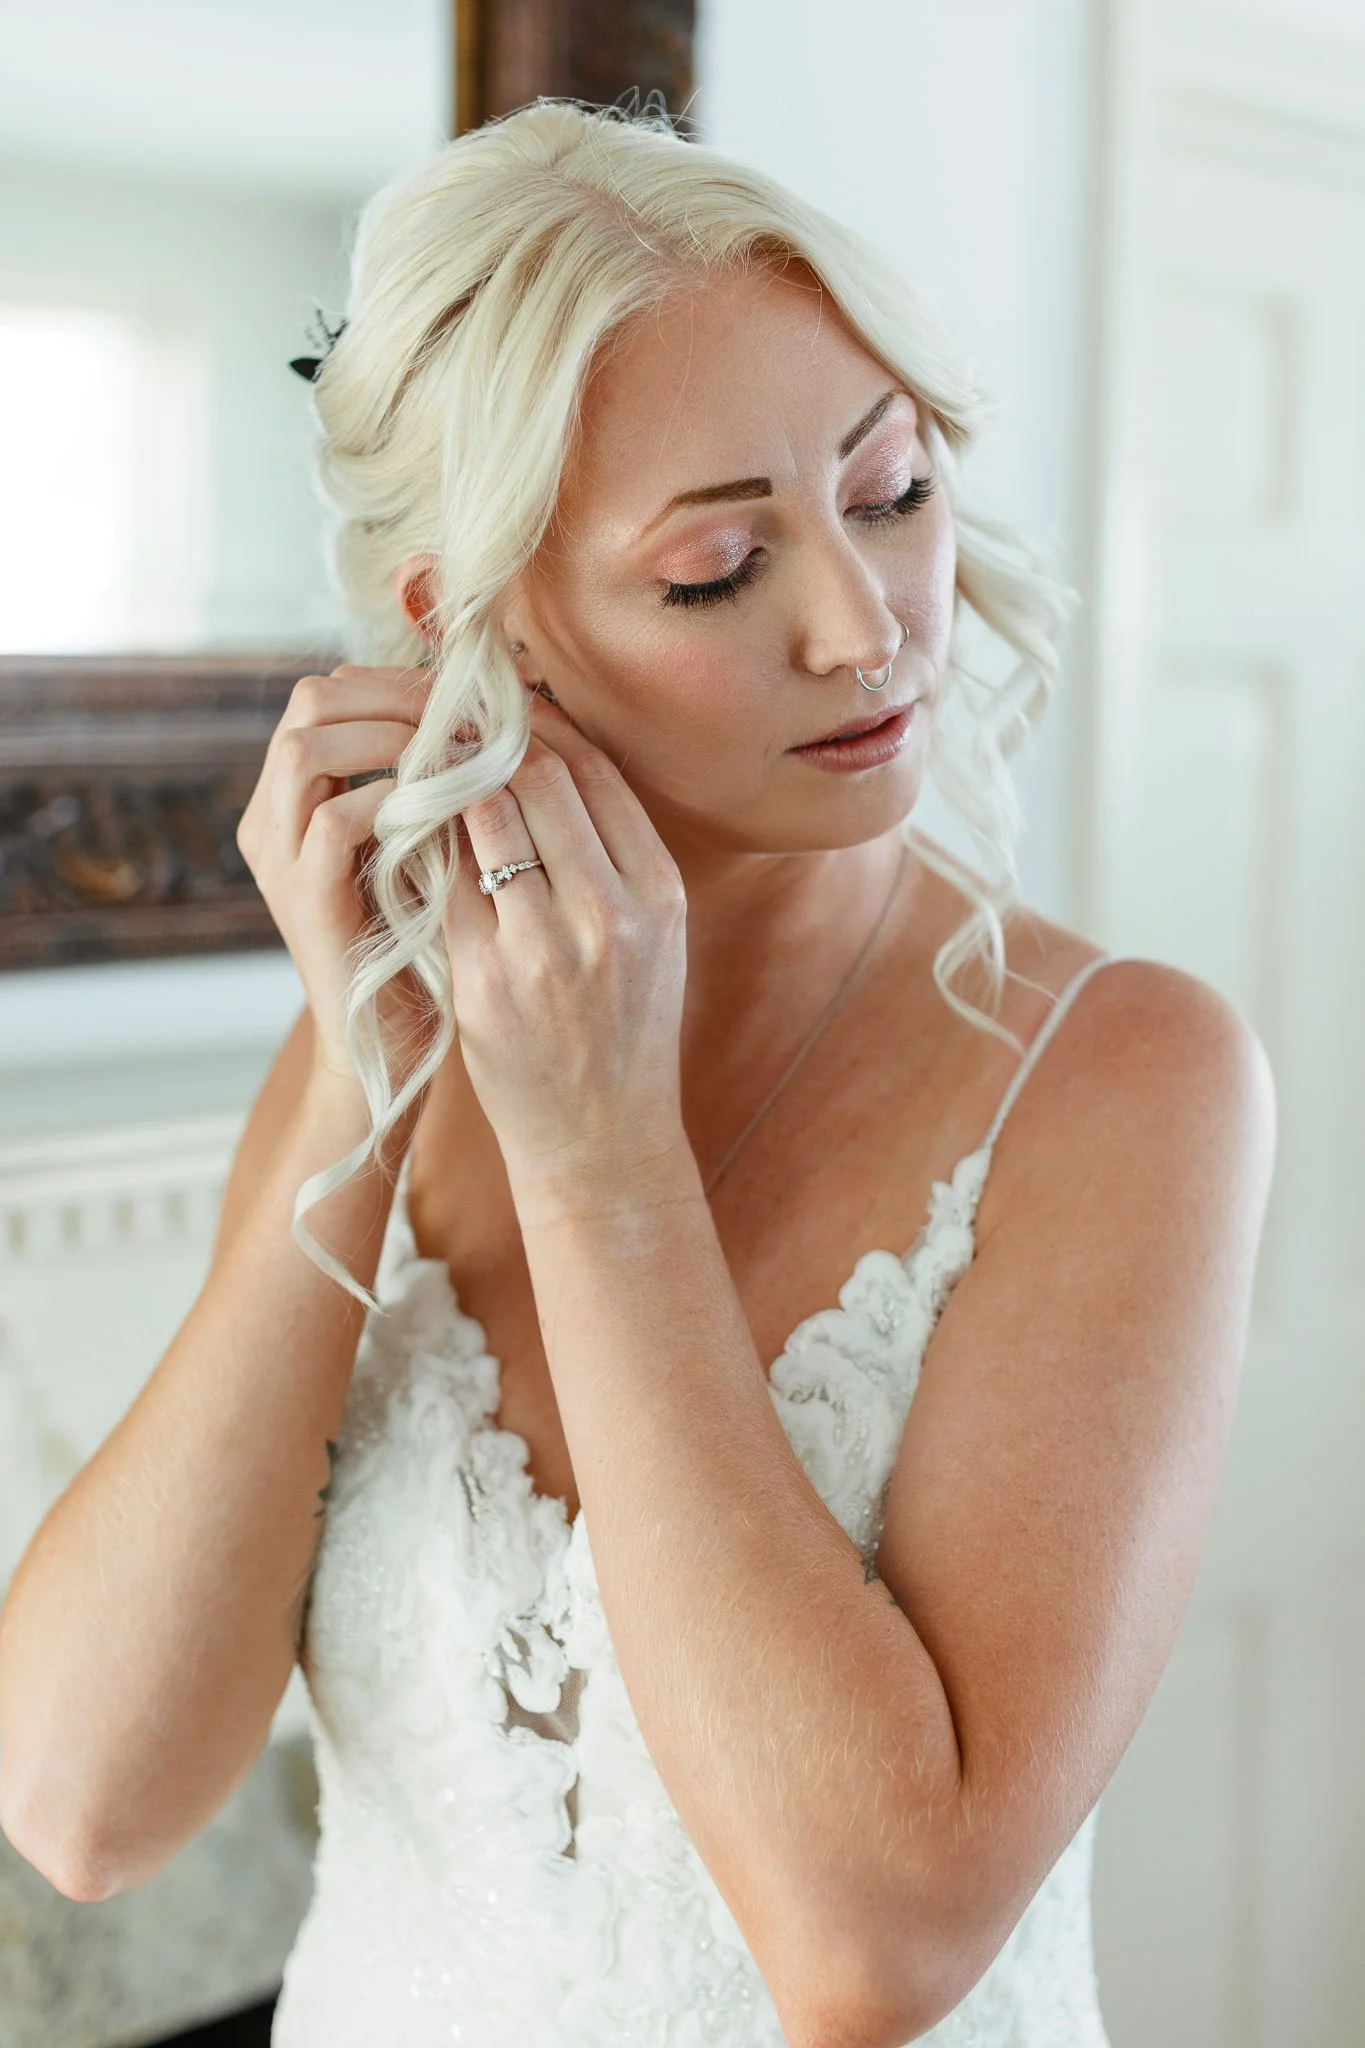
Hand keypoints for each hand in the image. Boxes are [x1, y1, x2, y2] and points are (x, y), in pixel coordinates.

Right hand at [236, 665, 432, 1084]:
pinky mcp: (304, 902)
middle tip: (467, 711)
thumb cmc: (421, 948)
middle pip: (310, 705)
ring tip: (460, 750)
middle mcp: (272, 822)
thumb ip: (429, 788)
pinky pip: (331, 821)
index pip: (329, 696)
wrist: (392, 1048)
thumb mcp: (423, 848)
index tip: (470, 693)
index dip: (398, 680)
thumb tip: (491, 715)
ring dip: (391, 737)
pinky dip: (390, 801)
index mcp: (294, 802)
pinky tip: (447, 807)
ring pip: (307, 749)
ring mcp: (281, 861)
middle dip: (396, 694)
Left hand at [445, 693, 690, 1204]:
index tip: (506, 712)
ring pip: (481, 822)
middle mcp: (607, 914)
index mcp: (658, 892)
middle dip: (488, 742)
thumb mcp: (654, 937)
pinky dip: (426, 851)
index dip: (543, 729)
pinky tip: (410, 835)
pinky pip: (444, 887)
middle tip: (451, 723)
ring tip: (425, 767)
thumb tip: (554, 760)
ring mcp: (542, 950)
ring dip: (447, 786)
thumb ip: (615, 855)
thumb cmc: (625, 1031)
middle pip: (537, 781)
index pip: (593, 773)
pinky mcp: (484, 984)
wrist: (603, 1141)